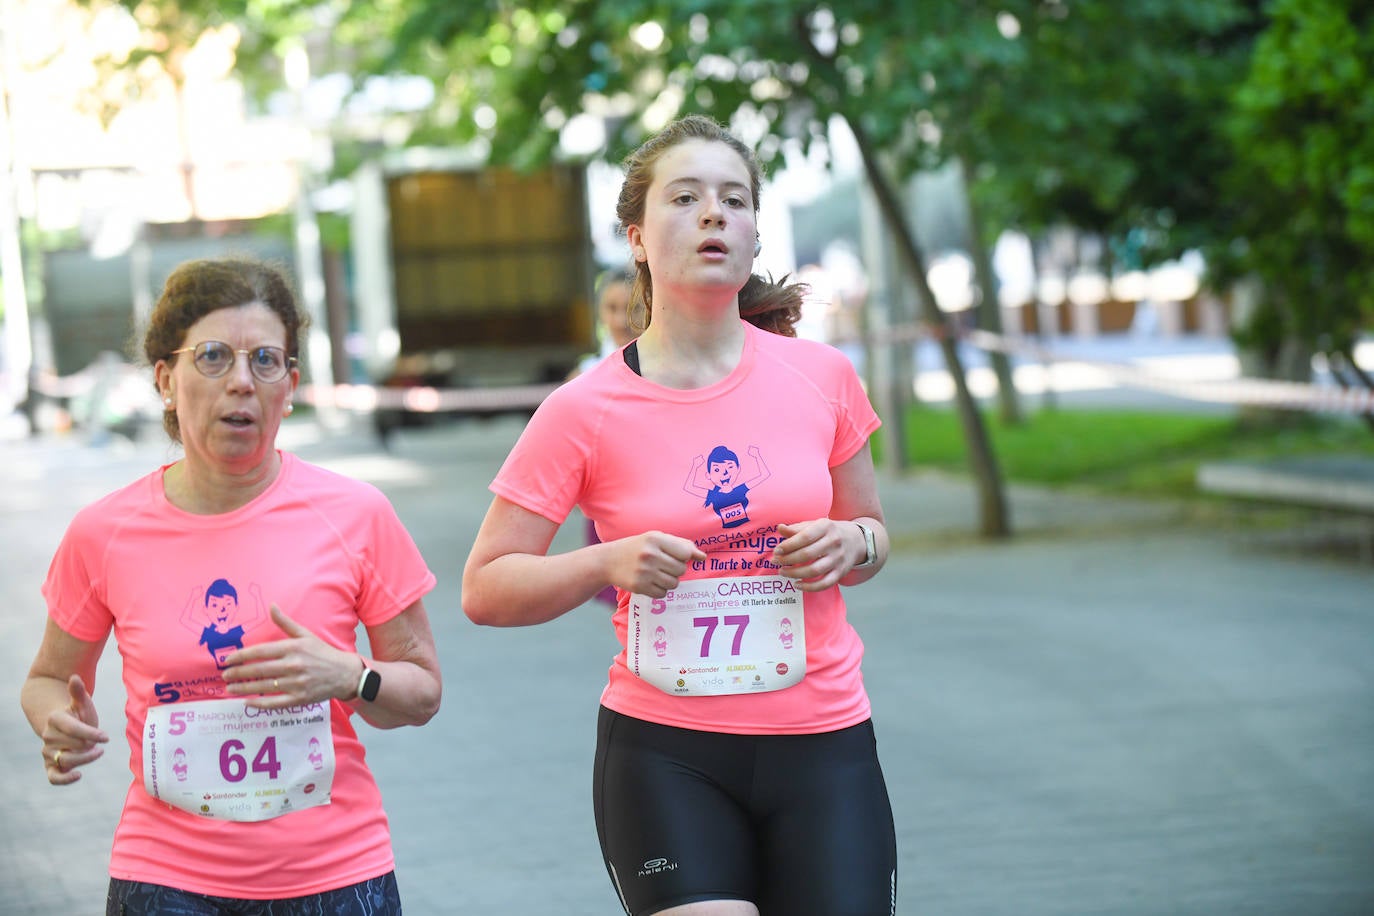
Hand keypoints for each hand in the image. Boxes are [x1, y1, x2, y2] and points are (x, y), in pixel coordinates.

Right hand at [42, 674, 108, 785]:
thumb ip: (78, 692)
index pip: (74, 729)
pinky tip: (78, 775)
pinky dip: (64, 779)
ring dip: (85, 759)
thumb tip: (75, 677)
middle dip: (89, 744)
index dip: (91, 733)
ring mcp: (48, 752)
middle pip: (74, 745)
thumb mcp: (81, 702)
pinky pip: (53, 777)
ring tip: (96, 752)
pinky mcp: (51, 765)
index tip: (106, 737)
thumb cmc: (77, 713)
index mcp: (56, 719)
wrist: (64, 726)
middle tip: (97, 741)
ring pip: (67, 761)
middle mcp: (48, 736)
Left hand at [222, 605, 361, 708]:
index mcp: (294, 648)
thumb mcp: (306, 635)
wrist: (345, 674)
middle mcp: (294, 665)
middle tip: (224, 675)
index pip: (261, 651)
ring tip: (230, 688)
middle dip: (238, 673)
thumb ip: (286, 623)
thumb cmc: (323, 653)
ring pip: (264, 686)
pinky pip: (275, 702)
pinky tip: (247, 702)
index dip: (242, 656)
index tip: (228, 659)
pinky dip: (260, 703)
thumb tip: (272, 606)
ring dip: (244, 688)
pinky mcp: (300, 698)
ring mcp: (297, 683)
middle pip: (259, 669)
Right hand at [608, 531, 705, 597]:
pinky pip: (662, 594)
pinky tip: (649, 581)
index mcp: (655, 538)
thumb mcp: (656, 538)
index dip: (684, 557)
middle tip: (663, 565)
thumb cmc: (637, 548)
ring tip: (656, 573)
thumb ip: (681, 545)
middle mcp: (649, 554)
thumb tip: (703, 557)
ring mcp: (643, 572)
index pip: (685, 553)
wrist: (608, 561)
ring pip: (674, 583)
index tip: (676, 557)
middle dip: (676, 569)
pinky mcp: (639, 587)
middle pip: (681, 570)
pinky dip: (659, 589)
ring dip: (669, 580)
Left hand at [772, 519, 860, 590]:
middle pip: (807, 554)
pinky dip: (809, 587)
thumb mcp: (815, 525)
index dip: (788, 545)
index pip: (804, 537)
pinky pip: (824, 584)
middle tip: (776, 562)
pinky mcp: (841, 572)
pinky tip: (797, 584)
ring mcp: (838, 559)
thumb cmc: (829, 532)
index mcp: (826, 527)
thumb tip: (780, 528)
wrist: (856, 540)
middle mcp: (834, 542)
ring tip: (782, 572)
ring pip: (814, 570)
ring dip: (795, 573)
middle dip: (788, 560)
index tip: (777, 551)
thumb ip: (797, 529)